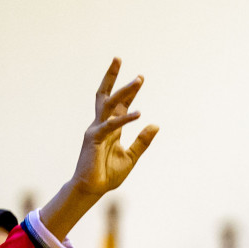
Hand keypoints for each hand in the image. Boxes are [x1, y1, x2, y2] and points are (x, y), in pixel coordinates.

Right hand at [71, 58, 157, 197]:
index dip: (129, 91)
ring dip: (124, 91)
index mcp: (111, 129)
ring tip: (138, 80)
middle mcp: (101, 125)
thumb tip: (156, 125)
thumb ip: (143, 141)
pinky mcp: (94, 139)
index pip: (120, 105)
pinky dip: (125, 119)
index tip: (139, 78)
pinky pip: (111, 126)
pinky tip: (139, 113)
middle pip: (106, 95)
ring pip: (109, 105)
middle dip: (113, 78)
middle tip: (119, 58)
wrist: (92, 189)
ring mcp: (96, 130)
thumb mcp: (131, 157)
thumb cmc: (108, 174)